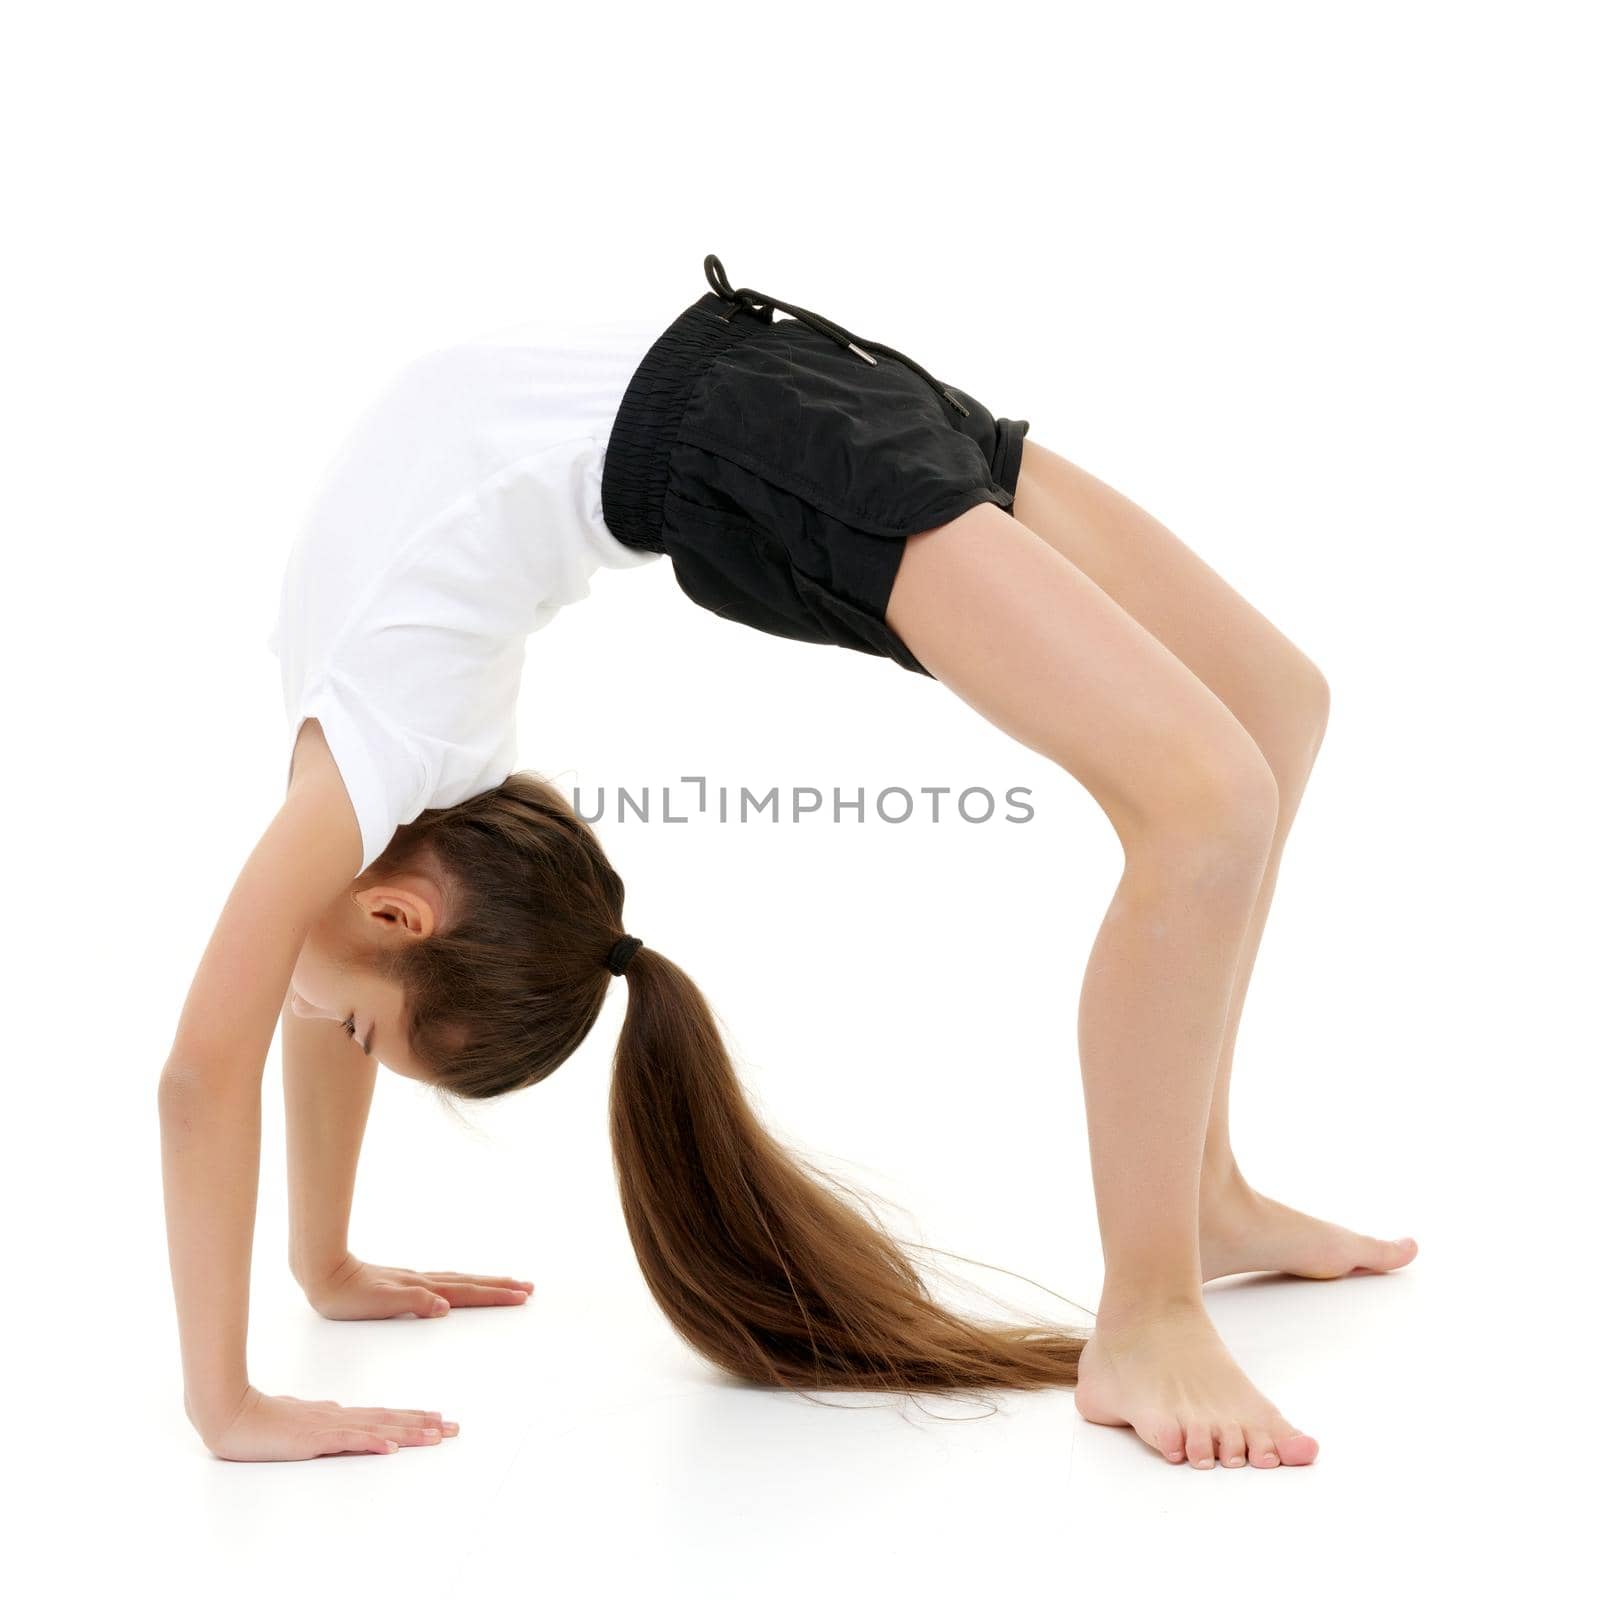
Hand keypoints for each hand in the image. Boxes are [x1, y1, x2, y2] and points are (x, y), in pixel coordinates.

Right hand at [201, 1385, 457, 1461]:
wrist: (230, 1413)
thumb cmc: (260, 1418)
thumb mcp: (299, 1418)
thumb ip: (321, 1416)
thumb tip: (339, 1411)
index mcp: (337, 1415)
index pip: (384, 1415)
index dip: (412, 1417)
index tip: (439, 1419)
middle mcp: (340, 1417)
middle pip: (390, 1420)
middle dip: (424, 1424)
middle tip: (454, 1428)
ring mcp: (328, 1426)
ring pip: (378, 1428)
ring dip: (409, 1432)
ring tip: (436, 1435)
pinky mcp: (313, 1438)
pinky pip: (348, 1441)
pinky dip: (373, 1443)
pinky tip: (392, 1447)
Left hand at [302, 1252, 533, 1319]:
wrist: (323, 1273)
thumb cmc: (347, 1295)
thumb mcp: (378, 1302)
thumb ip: (412, 1302)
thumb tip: (445, 1307)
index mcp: (421, 1288)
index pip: (466, 1292)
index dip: (495, 1295)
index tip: (521, 1295)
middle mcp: (423, 1282)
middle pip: (470, 1283)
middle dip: (499, 1286)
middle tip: (528, 1288)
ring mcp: (415, 1280)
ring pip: (459, 1280)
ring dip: (485, 1282)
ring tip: (507, 1282)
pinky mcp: (406, 1283)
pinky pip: (445, 1281)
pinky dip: (463, 1283)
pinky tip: (460, 1287)